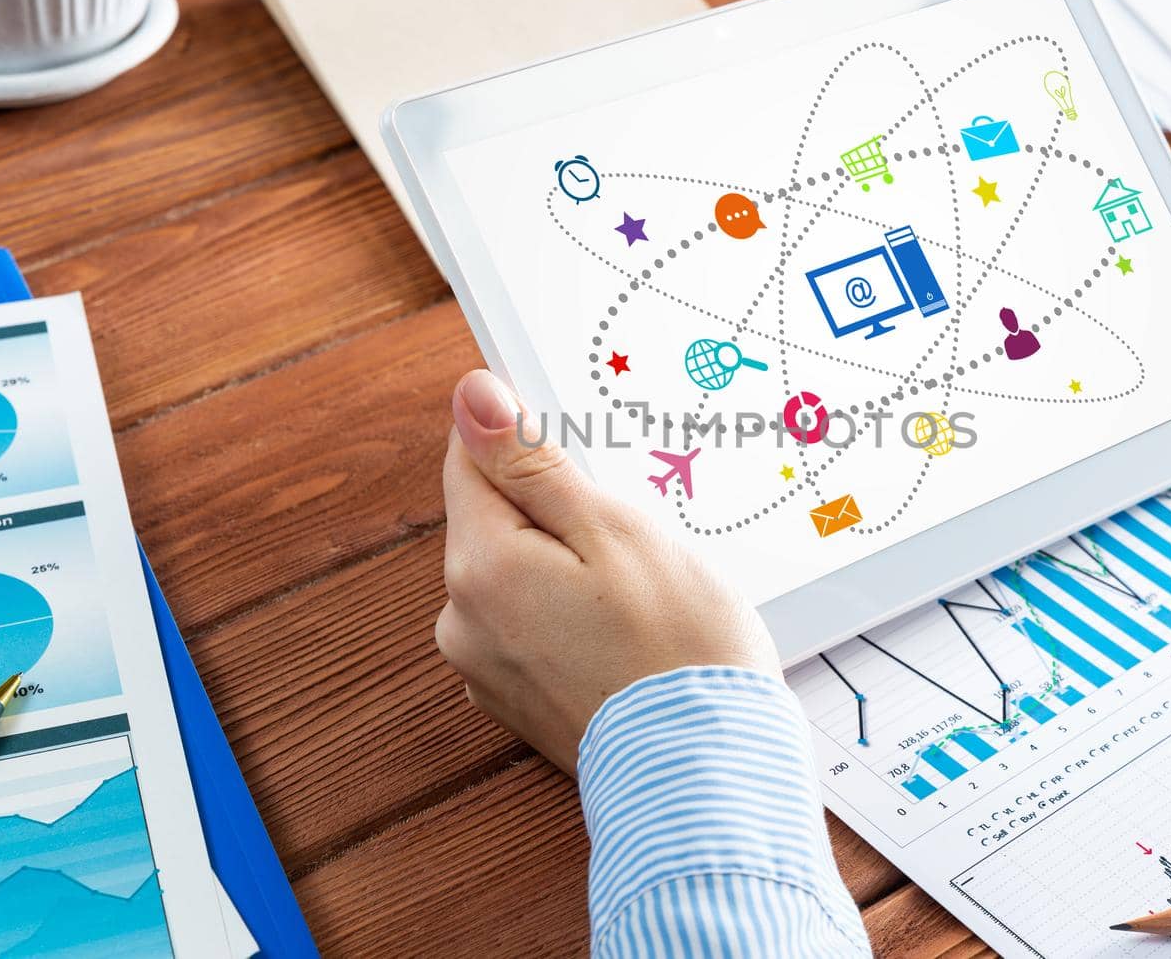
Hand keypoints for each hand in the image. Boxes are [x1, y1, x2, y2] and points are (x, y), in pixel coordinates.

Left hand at [437, 369, 779, 774]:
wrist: (708, 773)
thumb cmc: (678, 649)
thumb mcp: (613, 530)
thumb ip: (532, 463)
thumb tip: (472, 396)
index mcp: (480, 565)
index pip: (473, 459)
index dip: (528, 443)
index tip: (585, 457)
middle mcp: (462, 620)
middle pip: (497, 521)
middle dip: (560, 515)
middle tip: (635, 541)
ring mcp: (486, 668)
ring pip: (519, 575)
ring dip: (569, 568)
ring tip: (639, 597)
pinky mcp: (516, 701)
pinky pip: (533, 627)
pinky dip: (572, 618)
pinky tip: (627, 635)